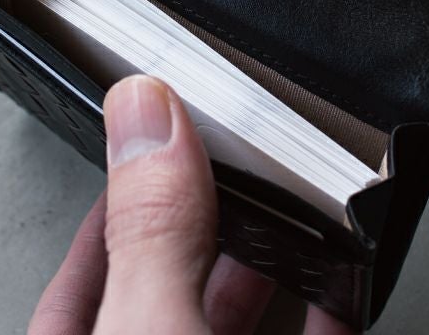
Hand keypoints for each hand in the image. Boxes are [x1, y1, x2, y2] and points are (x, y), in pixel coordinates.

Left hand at [28, 75, 355, 333]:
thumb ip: (152, 232)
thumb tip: (145, 116)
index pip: (86, 264)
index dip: (119, 192)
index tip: (157, 139)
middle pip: (173, 278)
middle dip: (207, 211)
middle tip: (236, 152)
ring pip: (238, 311)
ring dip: (271, 257)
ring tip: (294, 201)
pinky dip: (328, 311)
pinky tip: (342, 284)